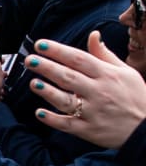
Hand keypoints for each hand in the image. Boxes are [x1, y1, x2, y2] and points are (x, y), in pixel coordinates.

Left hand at [29, 31, 145, 148]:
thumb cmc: (136, 97)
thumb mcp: (126, 72)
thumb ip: (105, 55)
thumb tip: (93, 35)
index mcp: (107, 75)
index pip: (79, 59)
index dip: (58, 51)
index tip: (40, 44)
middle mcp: (99, 92)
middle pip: (69, 77)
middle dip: (47, 67)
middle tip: (30, 60)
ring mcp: (93, 112)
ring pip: (66, 101)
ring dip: (48, 92)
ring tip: (32, 83)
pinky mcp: (89, 130)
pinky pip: (68, 124)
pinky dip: (53, 119)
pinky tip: (39, 113)